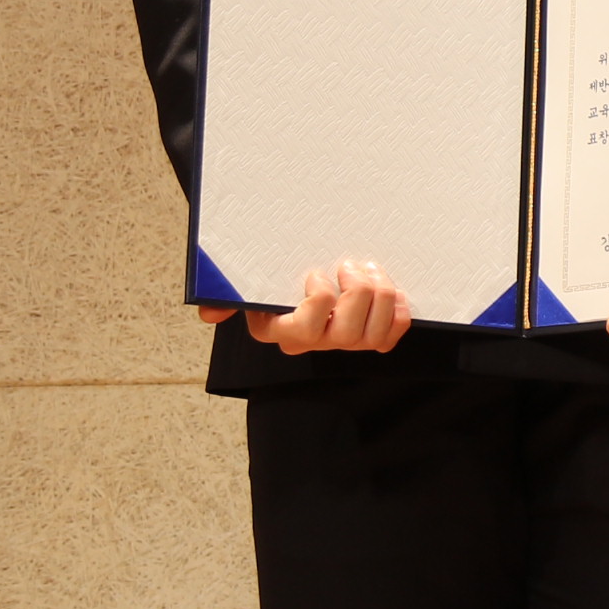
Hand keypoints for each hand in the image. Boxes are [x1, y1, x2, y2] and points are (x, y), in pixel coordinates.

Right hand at [199, 259, 410, 355]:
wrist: (300, 273)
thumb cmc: (275, 278)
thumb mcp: (248, 284)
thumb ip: (228, 297)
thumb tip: (210, 312)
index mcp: (280, 330)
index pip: (304, 329)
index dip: (319, 299)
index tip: (316, 273)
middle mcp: (313, 342)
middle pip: (345, 332)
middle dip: (356, 293)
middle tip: (349, 266)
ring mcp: (343, 343)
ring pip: (373, 333)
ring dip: (379, 295)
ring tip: (370, 270)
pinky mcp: (370, 338)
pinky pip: (392, 335)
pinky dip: (398, 311)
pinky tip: (392, 291)